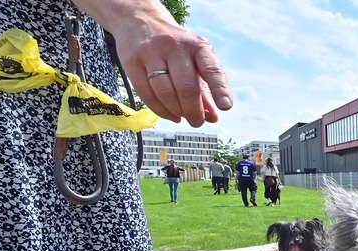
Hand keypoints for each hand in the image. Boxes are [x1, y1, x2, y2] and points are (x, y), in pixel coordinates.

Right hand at [73, 0, 232, 126]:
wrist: (140, 21)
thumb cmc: (175, 49)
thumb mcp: (195, 61)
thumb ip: (206, 89)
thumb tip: (213, 117)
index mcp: (197, 46)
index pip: (211, 69)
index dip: (220, 89)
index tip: (226, 106)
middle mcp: (174, 46)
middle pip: (186, 87)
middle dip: (194, 111)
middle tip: (198, 122)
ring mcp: (151, 53)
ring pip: (165, 93)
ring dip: (177, 112)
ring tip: (184, 117)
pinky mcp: (132, 62)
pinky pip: (147, 95)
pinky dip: (161, 111)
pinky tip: (171, 115)